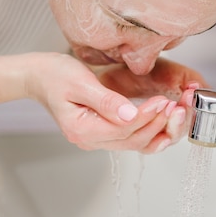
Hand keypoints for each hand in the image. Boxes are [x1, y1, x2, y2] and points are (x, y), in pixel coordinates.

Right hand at [25, 53, 203, 152]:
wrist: (39, 76)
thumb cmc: (55, 75)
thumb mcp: (80, 82)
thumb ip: (106, 100)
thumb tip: (131, 114)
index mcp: (82, 129)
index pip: (123, 129)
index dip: (147, 116)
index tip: (163, 102)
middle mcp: (89, 140)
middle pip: (132, 140)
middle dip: (157, 124)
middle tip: (176, 106)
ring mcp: (96, 138)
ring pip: (134, 141)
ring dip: (156, 128)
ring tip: (174, 111)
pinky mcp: (102, 131)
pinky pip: (129, 136)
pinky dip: (147, 128)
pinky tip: (161, 117)